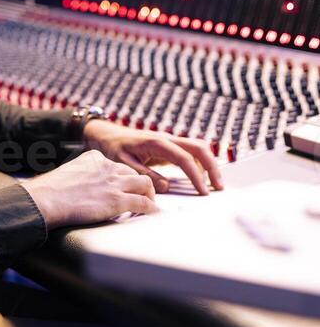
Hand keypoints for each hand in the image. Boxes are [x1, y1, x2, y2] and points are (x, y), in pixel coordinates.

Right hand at [20, 148, 158, 229]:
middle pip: (134, 172)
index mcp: (95, 158)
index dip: (123, 178)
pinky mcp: (118, 201)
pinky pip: (143, 203)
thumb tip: (83, 189)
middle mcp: (108, 167)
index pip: (117, 165)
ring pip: (145, 184)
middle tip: (141, 196)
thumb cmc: (51, 190)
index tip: (124, 186)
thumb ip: (82, 176)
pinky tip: (152, 213)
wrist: (47, 198)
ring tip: (149, 204)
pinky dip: (151, 209)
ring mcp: (114, 183)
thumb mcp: (69, 173)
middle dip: (139, 184)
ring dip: (150, 195)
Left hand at [82, 119, 223, 195]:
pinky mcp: (170, 146)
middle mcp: (167, 138)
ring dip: (209, 163)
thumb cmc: (114, 147)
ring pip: (197, 147)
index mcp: (156, 142)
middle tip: (219, 187)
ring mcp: (170, 141)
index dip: (196, 175)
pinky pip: (190, 151)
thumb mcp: (124, 163)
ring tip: (215, 184)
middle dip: (212, 166)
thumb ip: (145, 175)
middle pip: (198, 147)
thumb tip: (166, 187)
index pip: (184, 158)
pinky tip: (203, 177)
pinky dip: (201, 162)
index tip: (202, 191)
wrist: (107, 135)